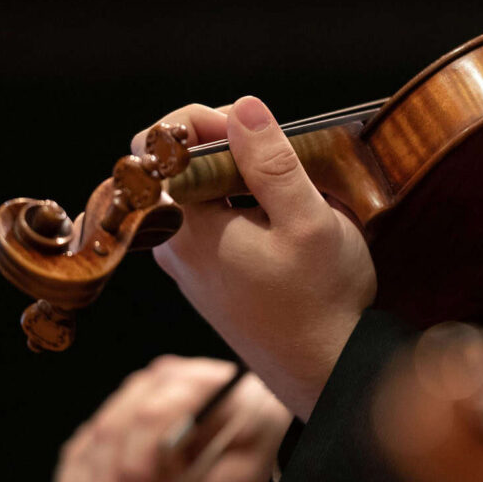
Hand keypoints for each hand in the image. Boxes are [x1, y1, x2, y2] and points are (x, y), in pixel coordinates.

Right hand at [52, 355, 292, 481]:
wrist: (260, 427)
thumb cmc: (259, 445)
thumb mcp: (245, 473)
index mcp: (198, 383)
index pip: (152, 416)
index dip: (138, 463)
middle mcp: (158, 383)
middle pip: (111, 429)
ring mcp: (132, 399)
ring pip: (89, 446)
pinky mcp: (117, 422)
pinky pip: (82, 455)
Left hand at [134, 97, 375, 419]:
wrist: (327, 373)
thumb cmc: (322, 303)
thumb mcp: (309, 222)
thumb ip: (272, 162)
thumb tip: (243, 108)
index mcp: (187, 230)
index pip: (155, 146)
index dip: (198, 119)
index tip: (248, 123)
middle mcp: (176, 248)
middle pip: (177, 167)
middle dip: (226, 144)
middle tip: (277, 150)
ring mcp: (191, 267)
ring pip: (198, 195)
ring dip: (240, 176)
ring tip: (288, 187)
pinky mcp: (211, 280)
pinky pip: (212, 222)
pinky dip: (243, 205)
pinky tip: (284, 220)